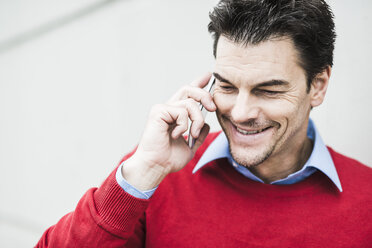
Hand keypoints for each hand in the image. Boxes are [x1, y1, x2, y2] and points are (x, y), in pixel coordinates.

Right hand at [122, 73, 216, 189]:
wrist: (157, 167)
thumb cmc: (168, 159)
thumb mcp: (190, 146)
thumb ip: (199, 134)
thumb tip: (207, 124)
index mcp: (175, 115)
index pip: (187, 94)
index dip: (198, 83)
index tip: (208, 76)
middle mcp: (168, 109)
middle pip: (189, 89)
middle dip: (205, 95)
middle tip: (213, 107)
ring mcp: (163, 109)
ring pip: (190, 103)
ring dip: (197, 120)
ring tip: (192, 134)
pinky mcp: (158, 112)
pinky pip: (181, 111)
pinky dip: (184, 125)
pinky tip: (177, 135)